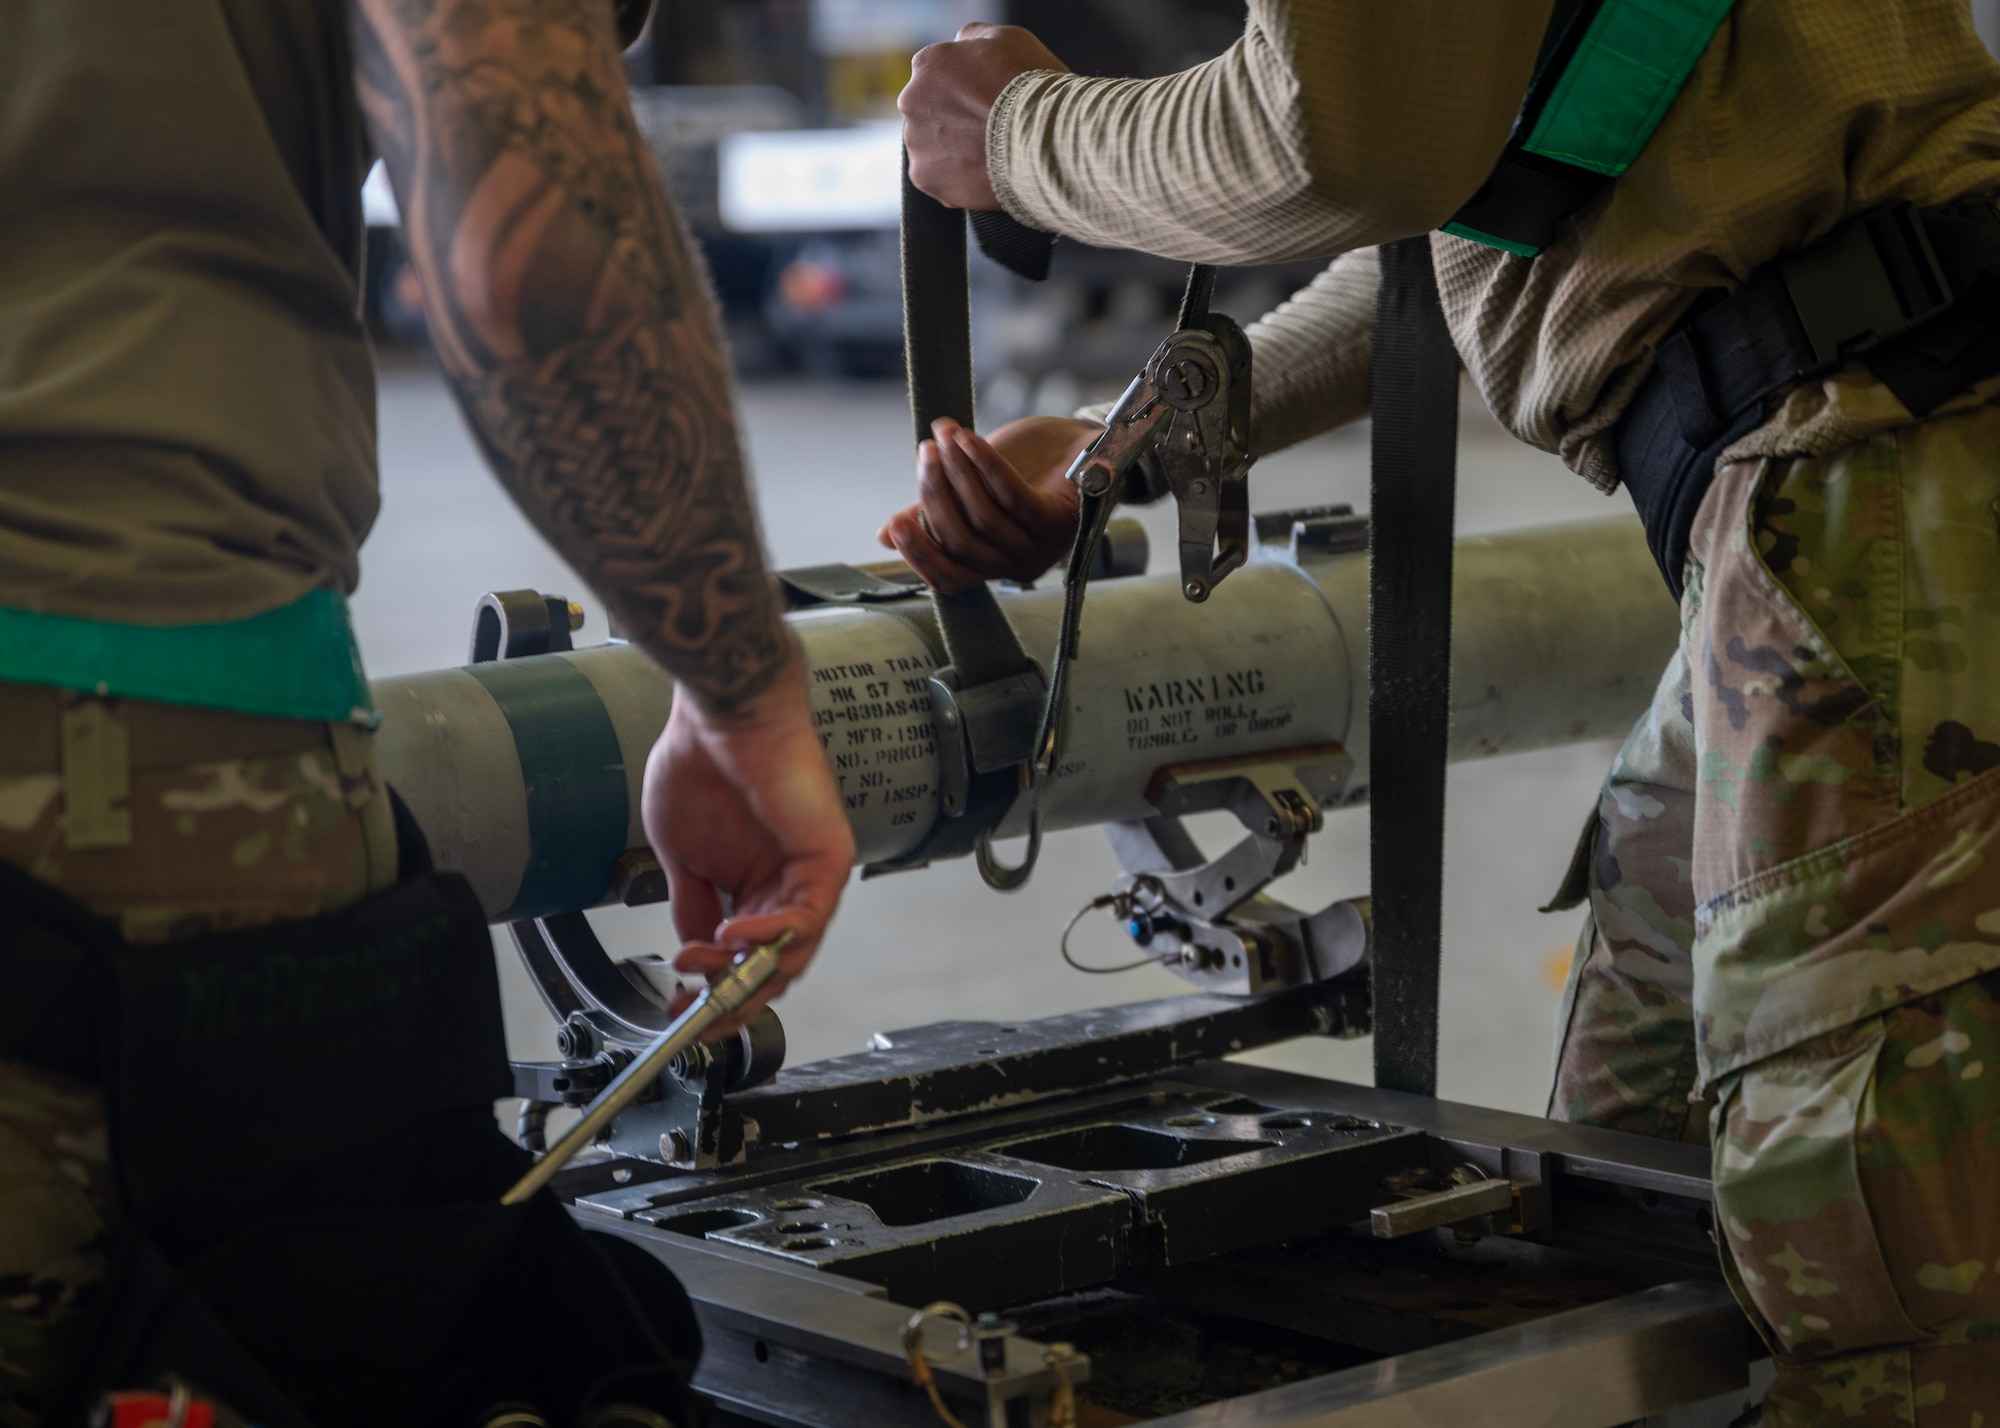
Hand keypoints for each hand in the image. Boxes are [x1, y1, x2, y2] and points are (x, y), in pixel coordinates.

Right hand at [645, 645, 854, 1034]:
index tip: (678, 1007)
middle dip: (727, 996)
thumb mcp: (679, 852)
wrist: (719, 714)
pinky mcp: (828, 857)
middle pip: (772, 967)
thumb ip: (691, 902)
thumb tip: (692, 948)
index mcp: (753, 882)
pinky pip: (809, 917)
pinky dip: (769, 935)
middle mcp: (786, 883)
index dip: (712, 989)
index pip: (745, 956)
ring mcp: (810, 873)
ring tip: (703, 961)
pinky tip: (732, 931)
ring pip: (793, 953)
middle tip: (692, 1009)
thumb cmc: (700, 762)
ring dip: (742, 969)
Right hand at [879, 415, 1101, 590]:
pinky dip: (984, 465)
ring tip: (943, 436)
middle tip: (923, 454)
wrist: (1085, 445)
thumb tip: (885, 536)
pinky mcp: (1058, 517)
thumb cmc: (1029, 469)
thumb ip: (935, 513)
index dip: (920, 555)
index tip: (894, 524)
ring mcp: (1041, 544)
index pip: (949, 578)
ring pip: (983, 516)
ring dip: (957, 472)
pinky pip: (1011, 495)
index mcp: (995, 566)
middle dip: (934, 495)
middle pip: (961, 541)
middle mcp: (1018, 564)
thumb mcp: (973, 492)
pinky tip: (967, 439)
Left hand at [900, 23, 1067, 209]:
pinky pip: (940, 179)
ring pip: (934, 147)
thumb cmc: (1032, 87)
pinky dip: (959, 180)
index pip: (941, 75)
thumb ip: (975, 39)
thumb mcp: (1010, 39)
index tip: (988, 101)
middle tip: (991, 130)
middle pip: (933, 112)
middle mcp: (913, 100)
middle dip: (956, 120)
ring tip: (991, 156)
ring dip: (956, 151)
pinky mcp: (925, 178)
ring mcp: (916, 142)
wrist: (1043, 141)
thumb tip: (962, 44)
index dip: (967, 89)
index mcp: (929, 63)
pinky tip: (985, 174)